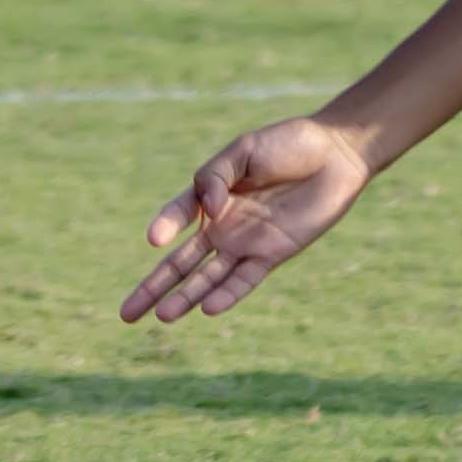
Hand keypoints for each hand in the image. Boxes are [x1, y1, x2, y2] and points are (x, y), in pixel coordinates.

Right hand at [124, 114, 374, 322]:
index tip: (155, 238)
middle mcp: (223, 225)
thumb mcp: (242, 151)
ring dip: (185, 298)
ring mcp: (246, 242)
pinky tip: (207, 309)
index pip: (177, 214)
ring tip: (161, 316)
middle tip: (126, 314)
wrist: (335, 153)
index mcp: (212, 195)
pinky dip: (227, 294)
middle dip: (153, 287)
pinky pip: (245, 280)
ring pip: (207, 278)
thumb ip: (215, 177)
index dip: (165, 224)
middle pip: (180, 263)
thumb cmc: (287, 144)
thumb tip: (209, 212)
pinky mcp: (272, 254)